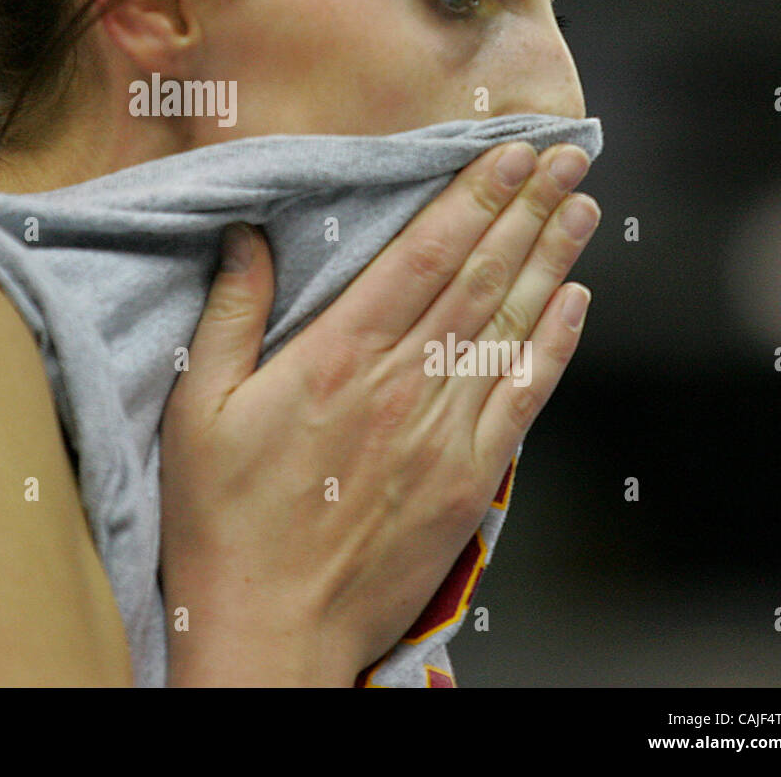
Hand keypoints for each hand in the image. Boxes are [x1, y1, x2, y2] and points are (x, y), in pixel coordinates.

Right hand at [159, 141, 598, 685]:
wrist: (270, 626)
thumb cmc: (223, 517)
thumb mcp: (199, 408)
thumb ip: (231, 314)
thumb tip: (247, 234)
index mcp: (337, 358)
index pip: (422, 257)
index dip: (471, 199)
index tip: (507, 154)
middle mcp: (402, 384)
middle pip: (480, 279)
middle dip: (526, 210)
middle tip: (565, 157)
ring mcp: (443, 433)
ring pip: (510, 328)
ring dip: (551, 261)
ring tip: (581, 208)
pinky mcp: (467, 480)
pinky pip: (523, 399)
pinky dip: (554, 347)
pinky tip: (576, 304)